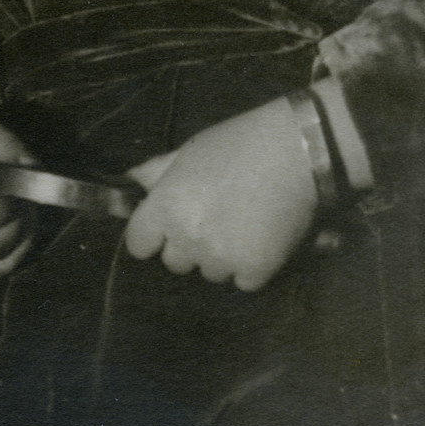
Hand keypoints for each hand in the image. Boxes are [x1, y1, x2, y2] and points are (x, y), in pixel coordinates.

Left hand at [124, 97, 316, 292]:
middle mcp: (188, 238)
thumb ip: (155, 172)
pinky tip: (260, 237)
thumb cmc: (236, 144)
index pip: (137, 243)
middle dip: (187, 244)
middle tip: (210, 219)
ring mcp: (222, 258)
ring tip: (240, 225)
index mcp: (166, 207)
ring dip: (219, 256)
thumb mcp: (188, 151)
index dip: (150, 235)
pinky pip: (242, 280)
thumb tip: (130, 182)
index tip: (163, 229)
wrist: (294, 153)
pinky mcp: (255, 271)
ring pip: (209, 272)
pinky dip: (249, 266)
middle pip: (174, 261)